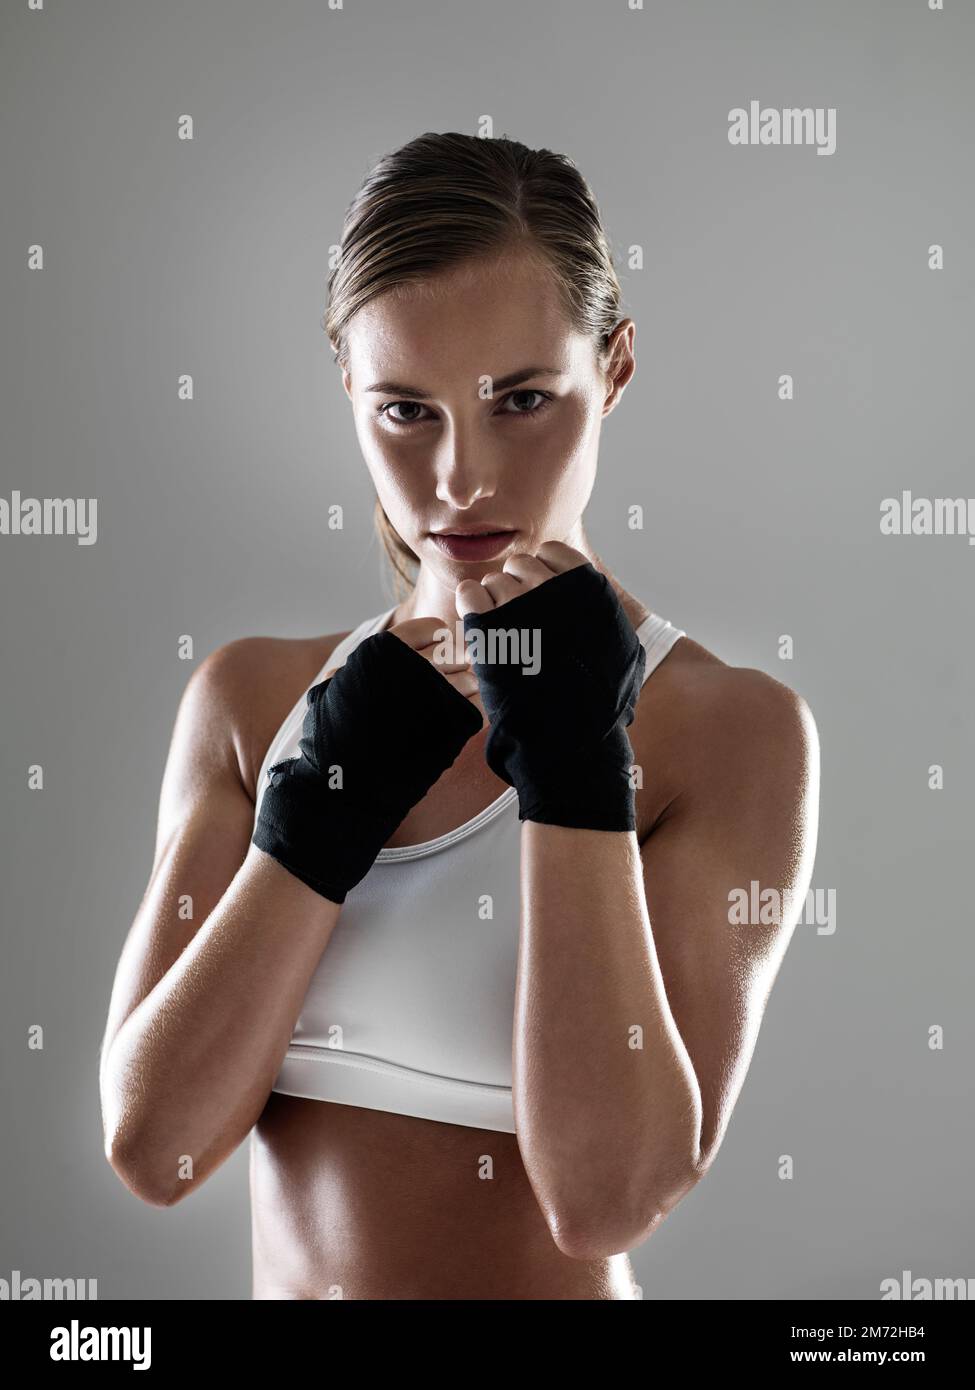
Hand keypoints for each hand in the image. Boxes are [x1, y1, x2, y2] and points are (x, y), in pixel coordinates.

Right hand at [326, 616, 484, 728]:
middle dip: (451, 667)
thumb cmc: (338, 735)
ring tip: (440, 713)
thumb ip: (352, 671)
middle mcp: (413, 664)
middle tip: (436, 690)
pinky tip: (454, 724)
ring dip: (462, 693)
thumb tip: (349, 668)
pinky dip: (473, 712)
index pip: (434, 629)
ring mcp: (437, 692)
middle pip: (455, 652)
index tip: (430, 661)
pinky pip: (480, 705)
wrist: (348, 782)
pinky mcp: (456, 722)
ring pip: (471, 679)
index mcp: (385, 649)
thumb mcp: (333, 689)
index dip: (435, 645)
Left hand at [453, 543, 590, 730]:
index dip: (542, 572)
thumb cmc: (597, 696)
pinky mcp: (487, 625)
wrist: (568, 730)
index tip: (541, 598)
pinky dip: (470, 605)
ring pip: (493, 581)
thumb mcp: (620, 647)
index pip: (551, 552)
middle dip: (517, 587)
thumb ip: (606, 614)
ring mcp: (518, 604)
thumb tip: (597, 597)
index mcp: (585, 586)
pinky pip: (469, 592)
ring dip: (494, 602)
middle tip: (520, 622)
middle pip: (519, 565)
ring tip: (504, 635)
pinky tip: (480, 628)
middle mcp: (551, 588)